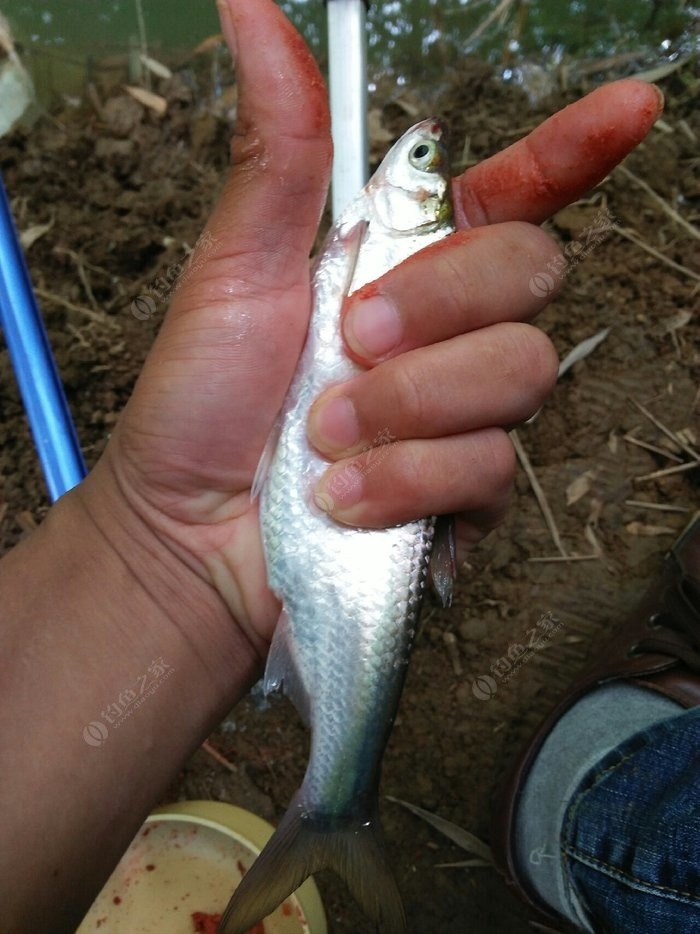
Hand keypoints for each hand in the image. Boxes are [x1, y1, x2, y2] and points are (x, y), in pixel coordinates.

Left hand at [79, 0, 661, 663]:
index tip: (630, 109)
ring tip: (326, 437)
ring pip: (520, 374)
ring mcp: (465, 418)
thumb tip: (248, 8)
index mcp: (405, 265)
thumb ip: (277, 152)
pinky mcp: (467, 497)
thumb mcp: (235, 266)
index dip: (572, 151)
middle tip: (353, 338)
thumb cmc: (205, 400)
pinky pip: (489, 468)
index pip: (514, 197)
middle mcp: (449, 335)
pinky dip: (406, 479)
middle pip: (532, 276)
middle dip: (440, 302)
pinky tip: (346, 498)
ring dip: (409, 404)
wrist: (190, 531)